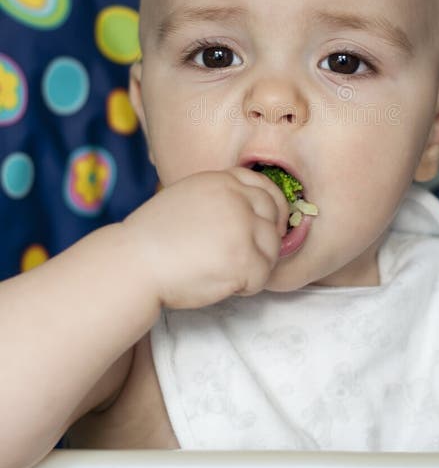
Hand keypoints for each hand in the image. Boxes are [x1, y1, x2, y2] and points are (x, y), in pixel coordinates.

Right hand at [122, 167, 288, 310]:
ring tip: (227, 271)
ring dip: (257, 264)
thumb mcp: (188, 197)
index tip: (270, 224)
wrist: (134, 263)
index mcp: (222, 181)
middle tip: (248, 255)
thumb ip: (220, 198)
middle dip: (267, 238)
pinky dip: (248, 286)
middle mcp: (236, 199)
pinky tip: (224, 284)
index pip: (265, 187)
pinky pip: (263, 275)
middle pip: (274, 216)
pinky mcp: (244, 259)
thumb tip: (252, 211)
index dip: (273, 207)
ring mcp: (242, 228)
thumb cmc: (154, 237)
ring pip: (273, 248)